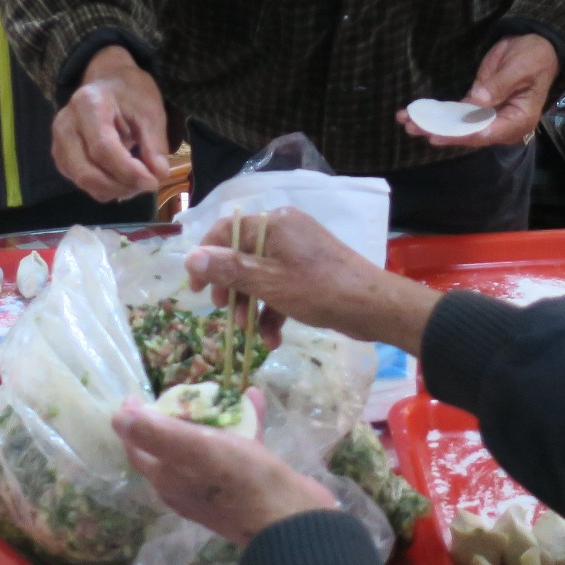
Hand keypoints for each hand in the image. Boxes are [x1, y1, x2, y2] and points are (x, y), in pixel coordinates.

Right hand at [52, 46, 170, 200]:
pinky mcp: (61, 157)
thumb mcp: (150, 110)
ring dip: (114, 190)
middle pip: (87, 172)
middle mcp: (65, 126)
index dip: (128, 171)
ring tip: (139, 180)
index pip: (103, 148)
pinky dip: (105, 188)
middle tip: (148, 184)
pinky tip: (123, 178)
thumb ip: (154, 143)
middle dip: (121, 185)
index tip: (153, 182)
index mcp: (88, 106)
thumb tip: (160, 174)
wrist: (107, 80)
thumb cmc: (129, 92)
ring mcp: (58, 143)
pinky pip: (81, 183)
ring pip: (83, 182)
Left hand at [114, 399, 335, 546]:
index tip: (135, 396)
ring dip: (210, 416)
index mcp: (168, 480)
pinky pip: (238, 445)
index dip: (132, 423)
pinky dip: (243, 422)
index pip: (138, 449)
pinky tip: (255, 399)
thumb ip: (155, 433)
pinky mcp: (247, 482)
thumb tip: (118, 419)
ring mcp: (217, 486)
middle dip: (172, 416)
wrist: (290, 519)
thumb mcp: (194, 449)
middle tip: (182, 391)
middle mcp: (187, 486)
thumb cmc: (239, 481)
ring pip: (206, 444)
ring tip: (219, 391)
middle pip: (170, 445)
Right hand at [184, 206, 438, 353]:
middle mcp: (285, 231)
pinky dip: (273, 311)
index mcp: (274, 224)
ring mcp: (299, 252)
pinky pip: (280, 287)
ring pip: (261, 276)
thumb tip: (190, 257)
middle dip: (231, 288)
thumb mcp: (268, 282)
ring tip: (248, 332)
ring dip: (251, 306)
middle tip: (223, 311)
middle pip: (242, 255)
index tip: (195, 289)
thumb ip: (228, 269)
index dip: (206, 258)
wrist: (374, 307)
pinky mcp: (310, 273)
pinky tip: (271, 340)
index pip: (226, 230)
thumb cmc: (319, 290)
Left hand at [399, 32, 559, 150]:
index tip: (436, 134)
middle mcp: (503, 124)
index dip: (459, 135)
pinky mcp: (480, 105)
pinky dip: (439, 114)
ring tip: (407, 121)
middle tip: (413, 126)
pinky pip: (457, 114)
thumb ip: (499, 85)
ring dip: (434, 123)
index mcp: (518, 120)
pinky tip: (418, 113)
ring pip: (459, 125)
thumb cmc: (534, 56)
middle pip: (468, 133)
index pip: (485, 133)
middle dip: (439, 130)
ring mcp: (490, 116)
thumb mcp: (520, 67)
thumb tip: (477, 101)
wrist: (537, 45)